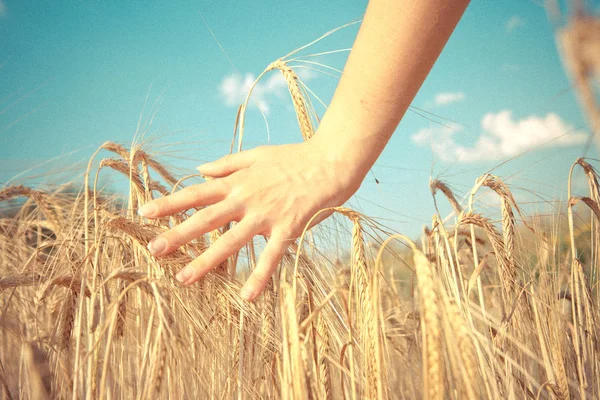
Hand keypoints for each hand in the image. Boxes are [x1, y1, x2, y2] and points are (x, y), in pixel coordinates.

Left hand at [138, 138, 360, 300]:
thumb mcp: (257, 154)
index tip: (145, 213)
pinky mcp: (287, 228)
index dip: (170, 203)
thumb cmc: (294, 157)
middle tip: (153, 251)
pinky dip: (259, 276)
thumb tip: (200, 168)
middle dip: (177, 235)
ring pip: (230, 241)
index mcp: (237, 182)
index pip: (197, 193)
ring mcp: (265, 215)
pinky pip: (271, 256)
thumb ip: (227, 163)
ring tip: (183, 279)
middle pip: (205, 219)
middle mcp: (246, 199)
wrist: (330, 161)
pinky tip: (247, 297)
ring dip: (205, 261)